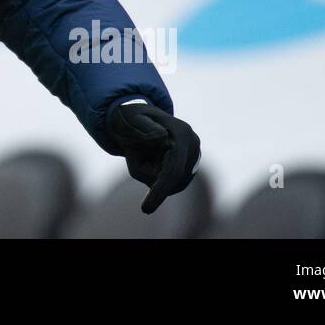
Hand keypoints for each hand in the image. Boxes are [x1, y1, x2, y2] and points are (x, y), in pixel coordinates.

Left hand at [106, 100, 200, 214]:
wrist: (138, 114)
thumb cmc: (130, 120)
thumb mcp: (129, 123)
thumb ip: (143, 131)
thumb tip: (161, 138)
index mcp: (180, 133)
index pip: (173, 170)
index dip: (160, 191)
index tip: (145, 209)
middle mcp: (193, 142)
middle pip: (174, 180)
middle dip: (152, 178)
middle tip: (135, 158)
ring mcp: (195, 152)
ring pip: (175, 183)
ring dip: (154, 177)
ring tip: (143, 153)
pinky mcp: (192, 160)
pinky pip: (175, 180)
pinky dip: (159, 176)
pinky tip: (152, 157)